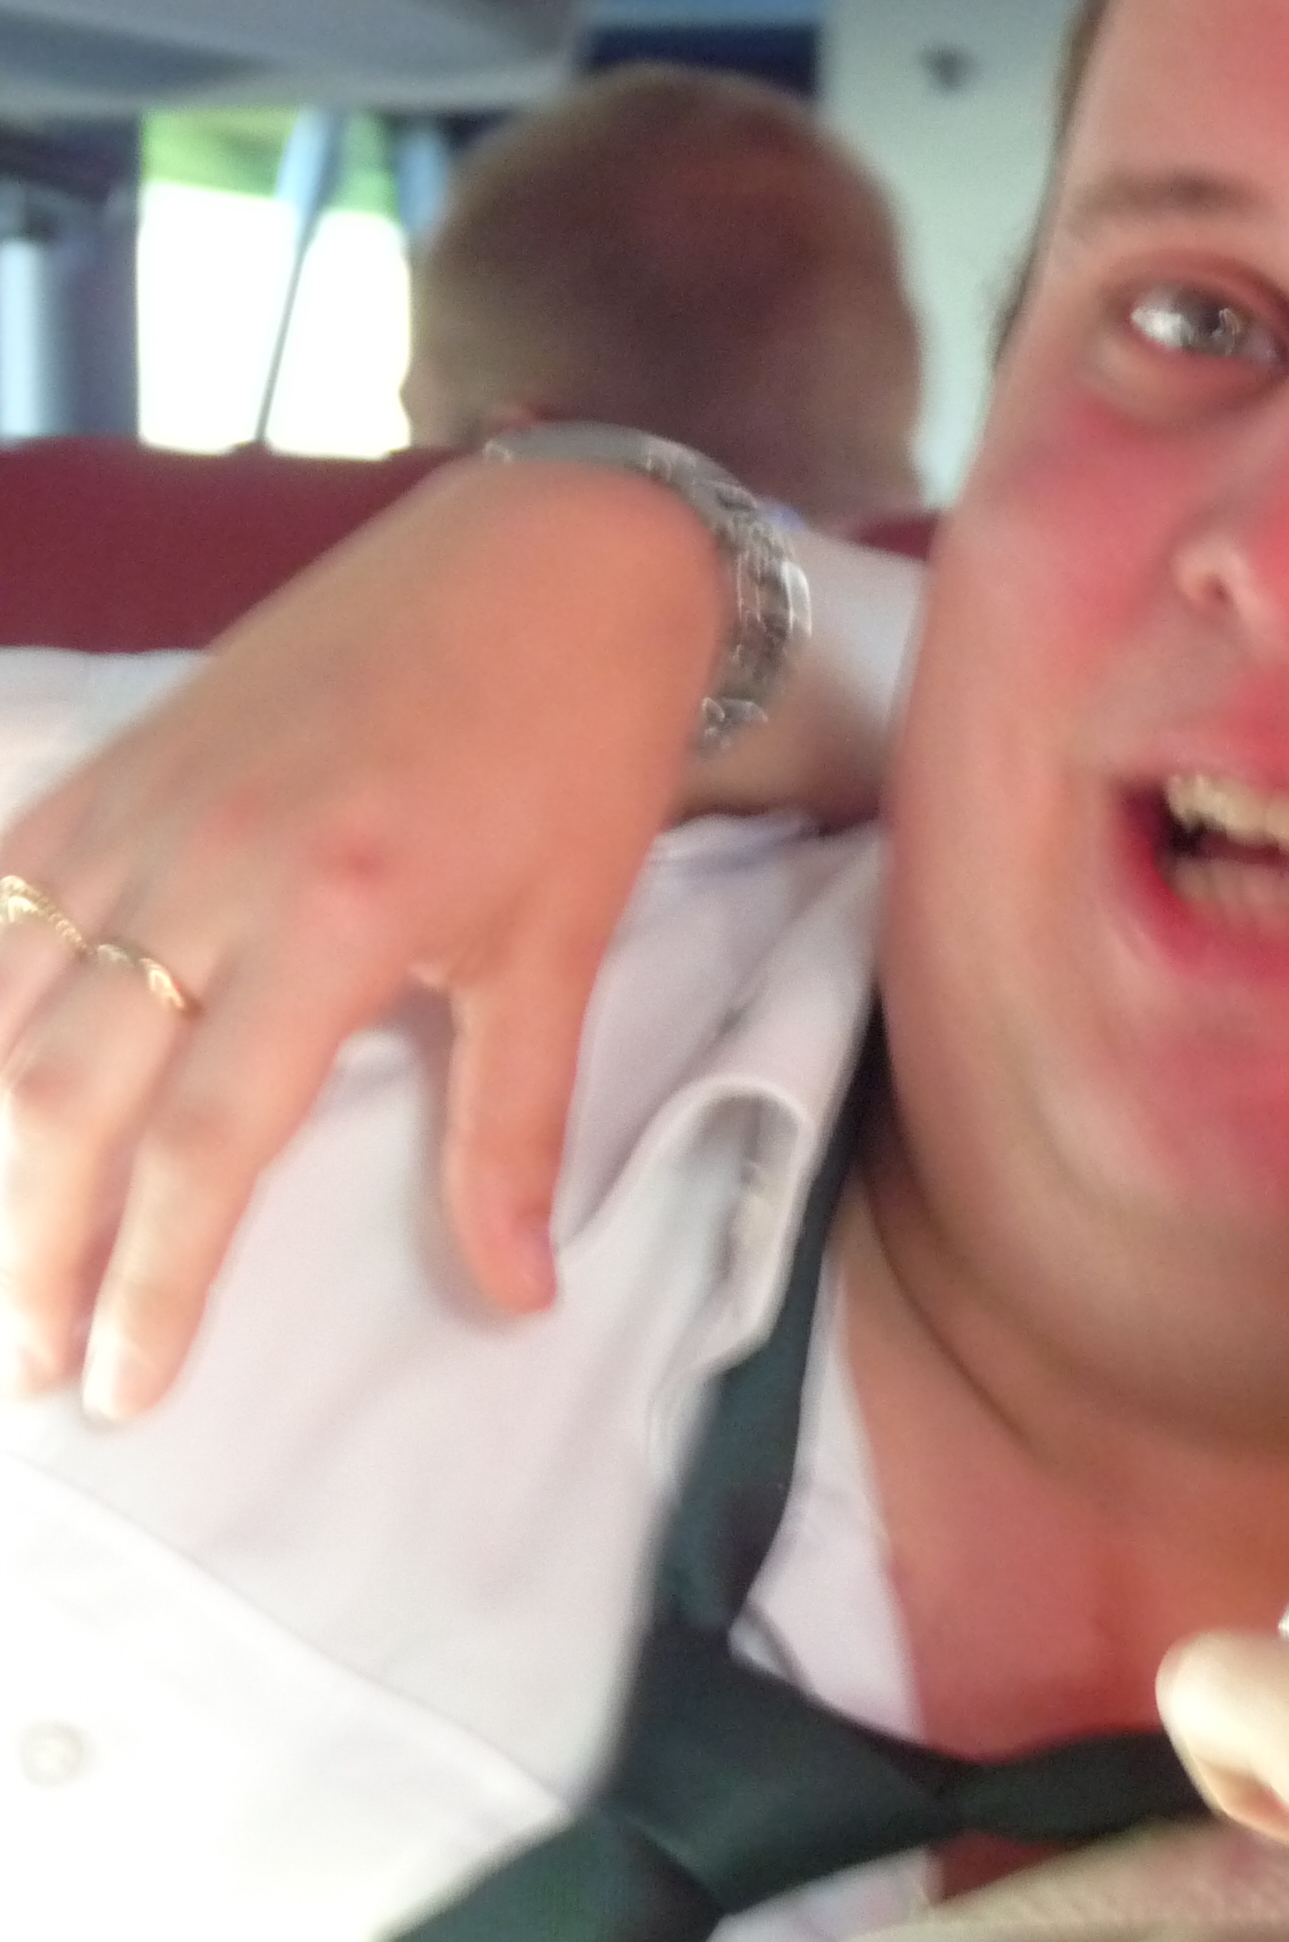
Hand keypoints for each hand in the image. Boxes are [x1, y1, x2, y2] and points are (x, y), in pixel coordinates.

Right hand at [1, 459, 761, 1416]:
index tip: (125, 1386)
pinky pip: (0, 896)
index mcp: (332, 917)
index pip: (198, 1147)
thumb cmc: (579, 748)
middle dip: (34, 1247)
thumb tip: (516, 1296)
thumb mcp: (563, 941)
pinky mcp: (118, 760)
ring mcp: (144, 803)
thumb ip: (515, 1126)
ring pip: (2, 1005)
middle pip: (63, 1094)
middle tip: (35, 1365)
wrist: (557, 554)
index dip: (149, 1281)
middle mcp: (205, 862)